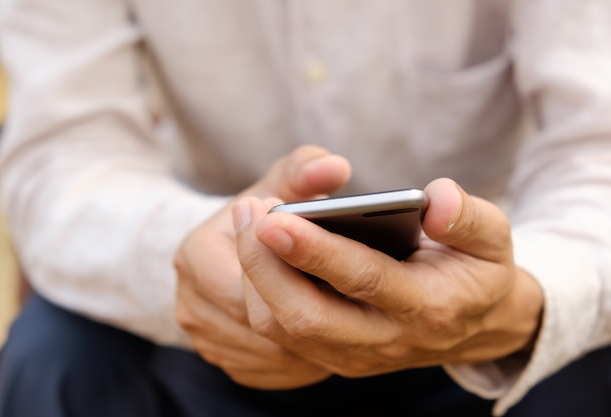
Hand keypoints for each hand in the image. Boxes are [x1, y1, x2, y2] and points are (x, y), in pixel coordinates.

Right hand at [174, 145, 350, 387]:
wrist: (228, 253)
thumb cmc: (258, 215)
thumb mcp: (277, 185)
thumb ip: (304, 171)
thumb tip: (335, 167)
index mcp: (196, 256)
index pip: (243, 277)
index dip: (291, 272)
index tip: (340, 261)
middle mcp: (192, 304)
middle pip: (259, 320)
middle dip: (308, 310)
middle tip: (358, 298)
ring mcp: (208, 340)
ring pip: (270, 351)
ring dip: (313, 341)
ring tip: (356, 319)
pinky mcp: (228, 362)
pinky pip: (273, 370)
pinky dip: (305, 359)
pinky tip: (336, 341)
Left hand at [233, 178, 542, 376]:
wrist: (475, 325)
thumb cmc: (477, 270)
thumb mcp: (492, 237)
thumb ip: (469, 216)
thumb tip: (436, 199)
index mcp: (427, 306)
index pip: (362, 278)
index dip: (315, 249)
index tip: (275, 216)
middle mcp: (386, 340)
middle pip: (306, 316)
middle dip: (265, 264)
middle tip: (249, 210)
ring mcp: (356, 355)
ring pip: (284, 329)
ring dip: (255, 275)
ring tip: (248, 219)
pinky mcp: (336, 355)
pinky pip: (281, 333)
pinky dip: (259, 291)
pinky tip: (256, 248)